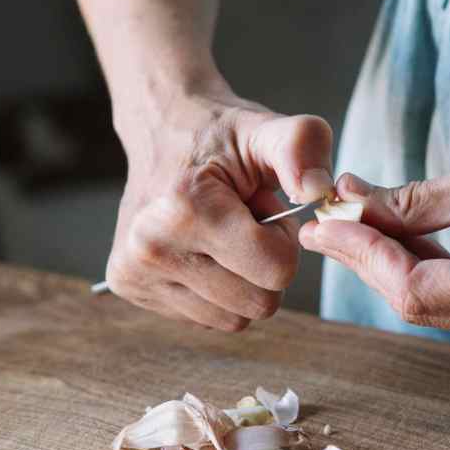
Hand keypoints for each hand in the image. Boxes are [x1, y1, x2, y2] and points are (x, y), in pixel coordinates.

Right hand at [106, 83, 334, 330]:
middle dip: (266, 265)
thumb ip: (302, 148)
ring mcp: (135, 273)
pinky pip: (206, 318)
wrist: (161, 129)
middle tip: (244, 222)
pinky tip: (202, 249)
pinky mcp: (129, 288)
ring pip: (234, 319)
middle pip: (259, 303)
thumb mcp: (268, 129)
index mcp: (184, 209)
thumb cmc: (220, 136)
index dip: (284, 239)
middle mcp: (149, 248)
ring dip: (242, 280)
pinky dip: (217, 290)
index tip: (264, 208)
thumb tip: (320, 191)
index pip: (277, 270)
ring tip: (223, 234)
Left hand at [299, 107, 449, 345]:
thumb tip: (354, 206)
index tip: (324, 221)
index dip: (362, 256)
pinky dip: (431, 266)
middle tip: (330, 216)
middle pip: (421, 303)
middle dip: (370, 258)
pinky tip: (402, 233)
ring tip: (355, 218)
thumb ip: (419, 201)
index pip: (413, 291)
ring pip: (440, 303)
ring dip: (396, 262)